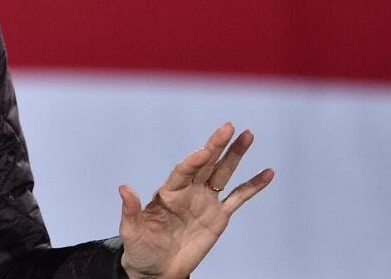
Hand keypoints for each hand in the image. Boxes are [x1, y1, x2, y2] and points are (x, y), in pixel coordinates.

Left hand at [118, 123, 273, 278]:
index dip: (193, 161)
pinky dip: (253, 186)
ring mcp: (205, 202)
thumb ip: (130, 210)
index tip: (204, 151)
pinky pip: (239, 198)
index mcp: (168, 192)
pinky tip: (267, 173)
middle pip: (205, 164)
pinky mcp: (219, 216)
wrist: (158, 270)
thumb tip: (123, 188)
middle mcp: (188, 192)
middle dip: (217, 145)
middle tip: (228, 127)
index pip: (183, 171)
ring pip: (223, 173)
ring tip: (248, 135)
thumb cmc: (141, 248)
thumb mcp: (132, 231)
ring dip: (235, 155)